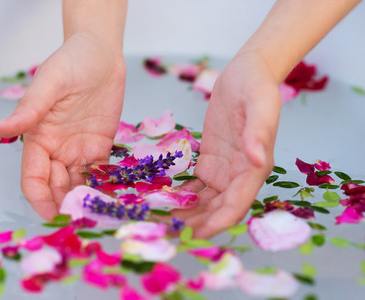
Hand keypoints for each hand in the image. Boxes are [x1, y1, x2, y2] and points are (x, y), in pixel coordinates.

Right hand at [0, 33, 125, 219]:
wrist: (101, 53)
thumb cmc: (71, 61)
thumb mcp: (50, 82)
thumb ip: (29, 108)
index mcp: (38, 137)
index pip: (33, 177)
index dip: (40, 198)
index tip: (53, 217)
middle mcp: (57, 148)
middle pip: (55, 186)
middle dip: (64, 205)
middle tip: (81, 221)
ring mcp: (79, 149)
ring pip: (77, 184)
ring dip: (83, 201)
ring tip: (97, 216)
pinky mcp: (101, 146)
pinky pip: (100, 173)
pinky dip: (103, 187)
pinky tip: (111, 200)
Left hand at [172, 53, 281, 237]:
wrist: (247, 72)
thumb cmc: (257, 86)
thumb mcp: (260, 104)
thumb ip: (259, 132)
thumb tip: (257, 160)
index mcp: (254, 168)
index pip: (237, 204)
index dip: (218, 222)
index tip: (195, 235)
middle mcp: (239, 175)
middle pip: (217, 210)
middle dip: (196, 225)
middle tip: (167, 233)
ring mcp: (224, 170)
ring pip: (205, 202)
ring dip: (186, 214)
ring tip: (160, 221)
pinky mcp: (210, 161)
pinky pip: (195, 187)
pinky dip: (181, 197)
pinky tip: (163, 200)